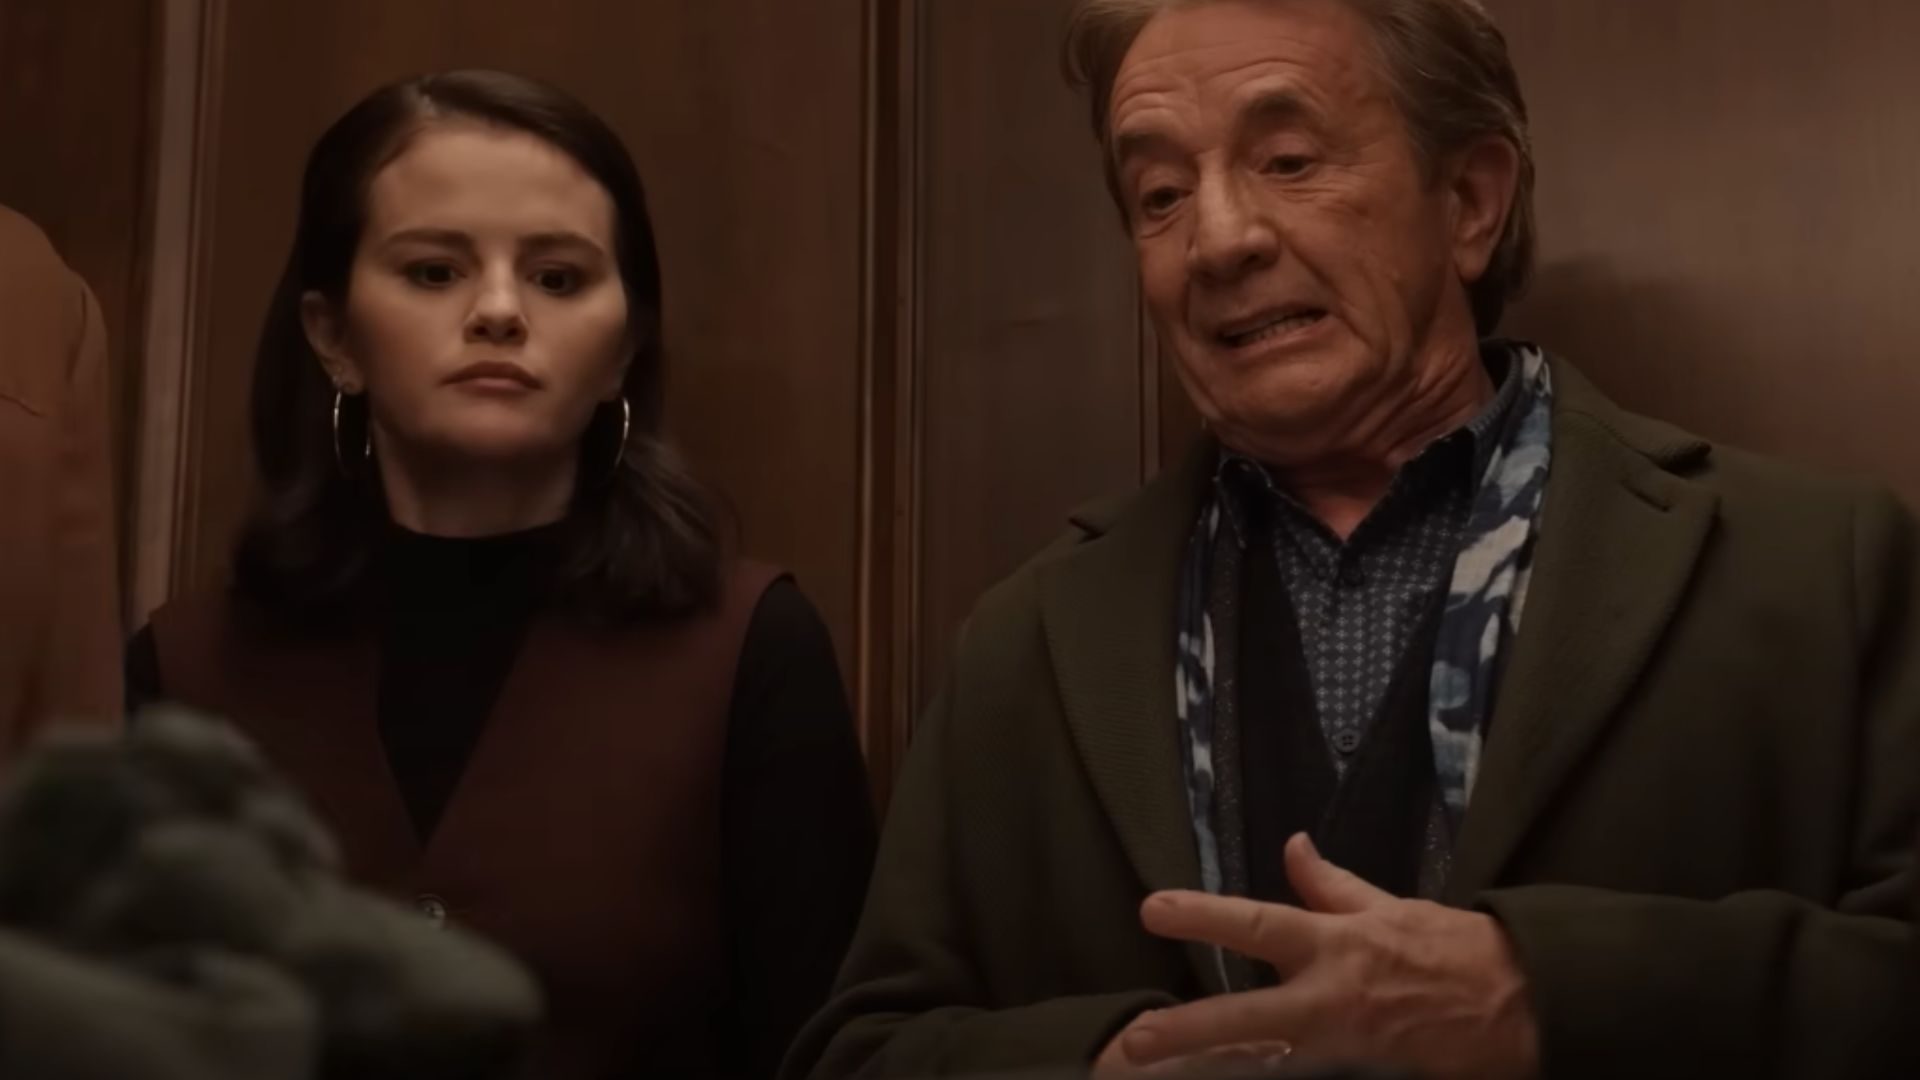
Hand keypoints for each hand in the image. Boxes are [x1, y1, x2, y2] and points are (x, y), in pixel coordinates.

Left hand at [1100, 834, 1538, 1079]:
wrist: (1526, 1008)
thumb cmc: (1458, 952)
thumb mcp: (1392, 908)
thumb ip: (1332, 886)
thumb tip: (1293, 848)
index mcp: (1338, 946)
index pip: (1258, 924)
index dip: (1203, 916)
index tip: (1151, 910)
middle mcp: (1334, 1001)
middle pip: (1246, 1020)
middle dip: (1186, 1032)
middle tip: (1133, 1043)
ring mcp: (1349, 1051)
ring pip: (1269, 1067)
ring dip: (1220, 1072)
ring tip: (1166, 1078)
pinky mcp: (1368, 1079)